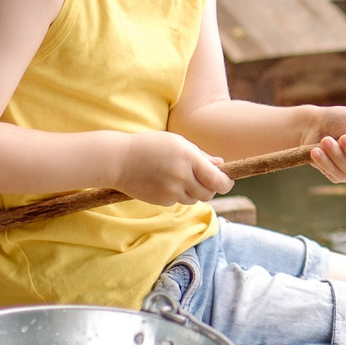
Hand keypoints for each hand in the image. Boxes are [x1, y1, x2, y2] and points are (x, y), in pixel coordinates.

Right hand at [115, 132, 235, 205]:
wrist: (119, 160)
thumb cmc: (150, 146)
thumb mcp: (178, 143)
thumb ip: (201, 156)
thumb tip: (221, 165)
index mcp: (189, 158)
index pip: (218, 180)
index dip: (226, 183)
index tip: (226, 181)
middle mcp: (182, 176)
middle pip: (209, 193)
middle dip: (211, 188)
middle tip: (204, 179)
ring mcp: (171, 191)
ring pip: (194, 199)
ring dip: (193, 191)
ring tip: (180, 178)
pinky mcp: (162, 201)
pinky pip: (178, 201)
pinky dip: (178, 194)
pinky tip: (165, 182)